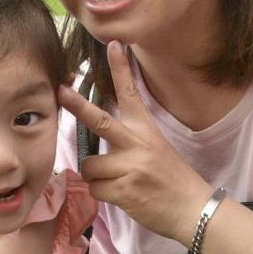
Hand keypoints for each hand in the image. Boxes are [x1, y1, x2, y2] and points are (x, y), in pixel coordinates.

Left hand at [58, 41, 212, 245]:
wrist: (192, 208)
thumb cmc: (170, 179)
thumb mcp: (155, 149)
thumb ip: (128, 140)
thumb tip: (94, 141)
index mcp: (145, 130)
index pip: (131, 94)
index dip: (121, 69)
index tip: (114, 44)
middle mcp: (137, 143)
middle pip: (99, 120)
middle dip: (77, 105)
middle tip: (60, 90)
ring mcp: (131, 166)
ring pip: (90, 166)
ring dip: (97, 177)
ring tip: (118, 182)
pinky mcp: (125, 189)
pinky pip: (96, 189)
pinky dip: (103, 195)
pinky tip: (122, 196)